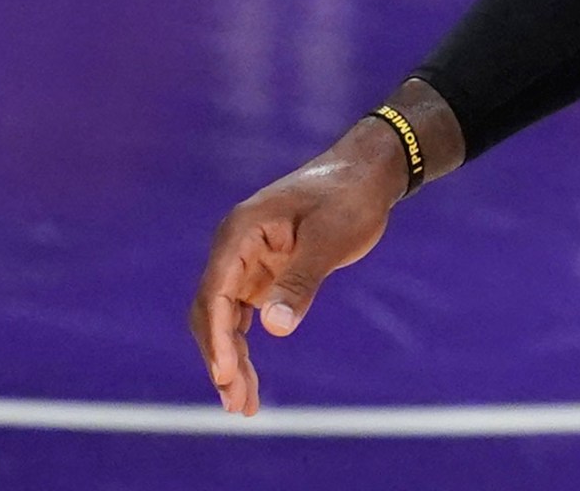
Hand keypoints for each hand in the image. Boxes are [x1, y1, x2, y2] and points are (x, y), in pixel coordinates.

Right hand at [189, 121, 406, 415]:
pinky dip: (244, 345)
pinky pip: (243, 315)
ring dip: (230, 360)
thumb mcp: (330, 240)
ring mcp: (245, 262)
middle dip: (221, 359)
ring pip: (225, 319)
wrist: (367, 174)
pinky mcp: (262, 273)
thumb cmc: (350, 199)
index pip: (216, 294)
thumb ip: (301, 282)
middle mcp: (234, 249)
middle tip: (238, 404)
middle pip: (213, 312)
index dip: (217, 338)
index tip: (225, 375)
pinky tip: (246, 377)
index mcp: (240, 233)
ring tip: (243, 406)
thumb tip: (274, 329)